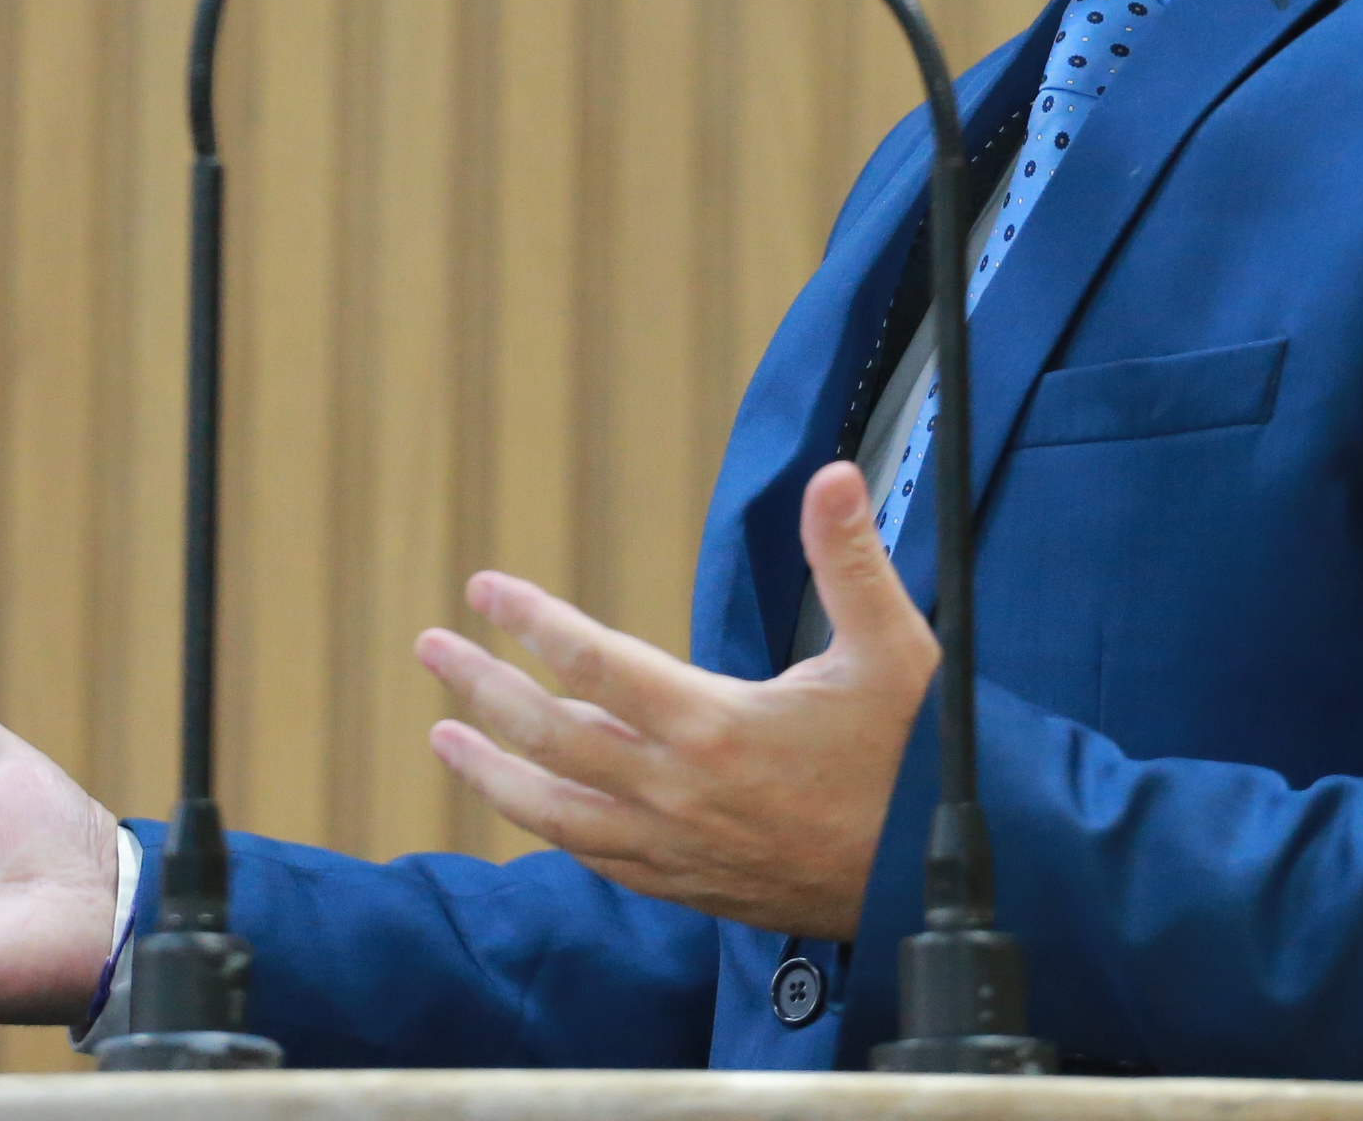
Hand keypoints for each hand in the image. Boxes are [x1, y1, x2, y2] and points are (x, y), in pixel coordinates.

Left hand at [416, 460, 937, 938]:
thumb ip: (851, 560)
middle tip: (431, 648)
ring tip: (443, 739)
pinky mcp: (688, 886)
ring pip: (554, 812)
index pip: (592, 664)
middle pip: (550, 737)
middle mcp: (678, 793)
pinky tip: (532, 810)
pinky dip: (550, 828)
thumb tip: (831, 476)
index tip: (485, 590)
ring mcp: (676, 848)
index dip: (531, 622)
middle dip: (481, 688)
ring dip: (492, 771)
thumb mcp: (895, 648)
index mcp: (715, 728)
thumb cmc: (916, 759)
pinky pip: (596, 858)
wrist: (931, 879)